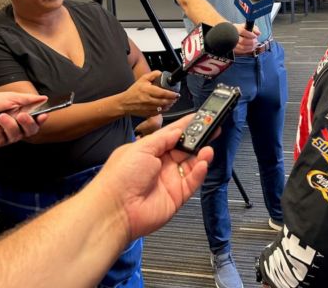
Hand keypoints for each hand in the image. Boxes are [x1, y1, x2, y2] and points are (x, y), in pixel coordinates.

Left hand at [0, 92, 48, 146]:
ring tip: (2, 116)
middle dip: (28, 123)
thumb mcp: (11, 98)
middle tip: (22, 115)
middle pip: (31, 131)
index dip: (41, 120)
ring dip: (10, 125)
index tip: (43, 115)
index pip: (37, 121)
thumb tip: (44, 98)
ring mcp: (6, 135)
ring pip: (17, 136)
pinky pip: (2, 139)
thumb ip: (28, 99)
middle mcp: (16, 127)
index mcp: (22, 115)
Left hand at [93, 114, 212, 239]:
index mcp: (150, 150)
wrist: (115, 210)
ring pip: (192, 164)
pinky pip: (193, 181)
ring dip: (202, 154)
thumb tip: (178, 129)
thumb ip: (163, 138)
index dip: (187, 126)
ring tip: (208, 148)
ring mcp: (169, 180)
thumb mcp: (142, 147)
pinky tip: (203, 163)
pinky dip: (200, 171)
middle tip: (212, 129)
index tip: (201, 118)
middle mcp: (160, 164)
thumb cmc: (119, 178)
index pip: (173, 134)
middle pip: (185, 148)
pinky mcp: (177, 196)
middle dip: (199, 138)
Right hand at [119, 71, 179, 116]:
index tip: (176, 93)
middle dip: (173, 99)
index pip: (162, 93)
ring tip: (173, 100)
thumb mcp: (142, 79)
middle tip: (176, 96)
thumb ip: (153, 74)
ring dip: (170, 104)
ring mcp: (148, 108)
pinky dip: (165, 109)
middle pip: (164, 101)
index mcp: (147, 90)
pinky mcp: (148, 113)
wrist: (125, 103)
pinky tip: (166, 105)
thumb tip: (161, 73)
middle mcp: (148, 100)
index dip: (171, 94)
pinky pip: (159, 112)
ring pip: (163, 107)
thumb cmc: (134, 91)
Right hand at [233, 23, 260, 54]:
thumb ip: (254, 28)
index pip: (243, 31)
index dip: (250, 34)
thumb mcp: (246, 26)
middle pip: (243, 40)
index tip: (255, 36)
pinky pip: (242, 51)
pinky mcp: (234, 49)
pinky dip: (248, 49)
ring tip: (254, 44)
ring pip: (243, 47)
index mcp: (236, 29)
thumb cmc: (240, 30)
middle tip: (256, 41)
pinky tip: (252, 47)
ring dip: (251, 46)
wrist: (231, 34)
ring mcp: (233, 44)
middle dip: (251, 41)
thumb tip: (258, 33)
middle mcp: (233, 36)